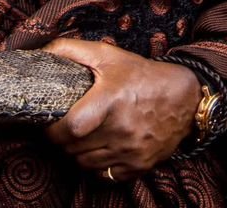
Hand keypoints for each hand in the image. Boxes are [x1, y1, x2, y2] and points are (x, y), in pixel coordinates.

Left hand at [43, 39, 200, 182]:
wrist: (184, 98)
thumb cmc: (142, 75)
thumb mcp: (108, 55)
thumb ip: (72, 50)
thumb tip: (42, 52)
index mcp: (110, 100)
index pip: (72, 127)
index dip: (53, 129)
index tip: (48, 122)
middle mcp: (121, 129)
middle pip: (74, 148)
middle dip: (62, 139)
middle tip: (64, 126)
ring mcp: (131, 151)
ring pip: (86, 163)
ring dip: (77, 152)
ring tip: (80, 137)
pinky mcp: (139, 166)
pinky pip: (105, 176)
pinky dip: (96, 166)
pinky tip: (97, 150)